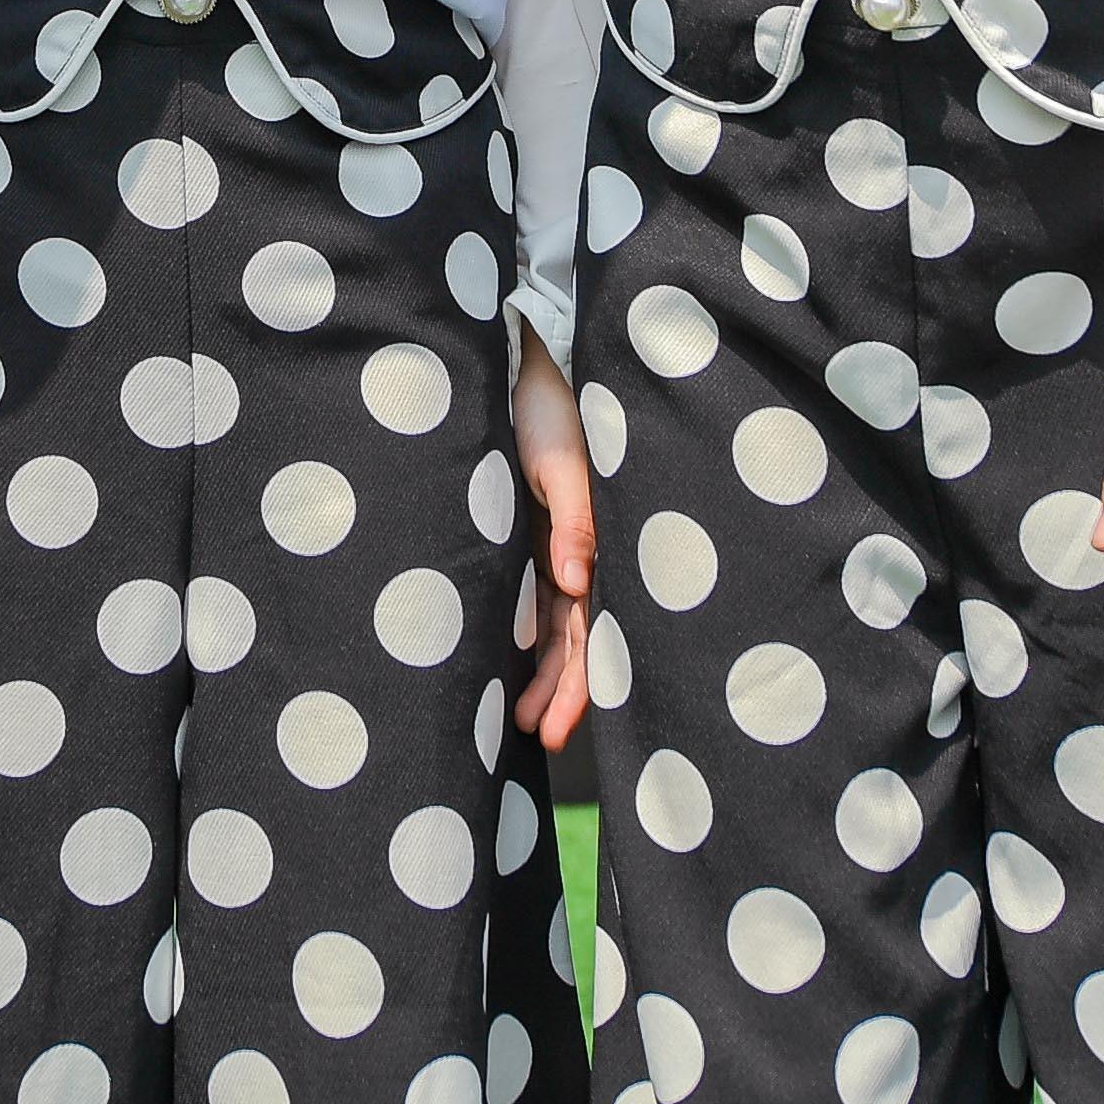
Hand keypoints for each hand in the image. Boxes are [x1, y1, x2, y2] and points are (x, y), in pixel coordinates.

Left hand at [513, 329, 596, 750]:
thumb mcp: (561, 463)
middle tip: (538, 741)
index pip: (587, 631)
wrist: (528, 363)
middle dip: (559, 693)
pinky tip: (513, 665)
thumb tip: (573, 581)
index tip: (554, 730)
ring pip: (552, 626)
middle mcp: (574, 553)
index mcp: (590, 542)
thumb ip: (572, 519)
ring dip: (540, 673)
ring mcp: (553, 545)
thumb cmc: (550, 408)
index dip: (574, 684)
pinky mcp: (530, 533)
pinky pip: (532, 597)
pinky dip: (526, 636)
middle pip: (573, 640)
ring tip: (523, 724)